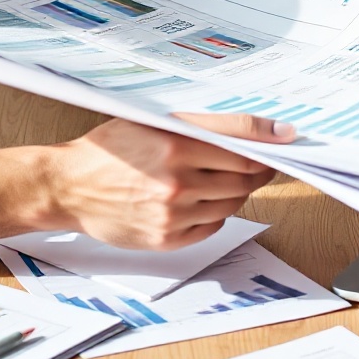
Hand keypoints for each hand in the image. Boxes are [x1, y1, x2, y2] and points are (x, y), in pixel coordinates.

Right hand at [0, 111, 292, 248]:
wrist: (69, 185)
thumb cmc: (109, 148)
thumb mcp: (148, 120)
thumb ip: (195, 126)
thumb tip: (248, 133)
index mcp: (173, 141)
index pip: (238, 140)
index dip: (268, 139)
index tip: (289, 137)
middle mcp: (177, 178)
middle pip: (243, 175)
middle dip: (258, 166)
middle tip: (263, 159)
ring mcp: (174, 212)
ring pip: (231, 201)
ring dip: (238, 190)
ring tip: (228, 178)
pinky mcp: (168, 238)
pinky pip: (213, 225)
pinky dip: (217, 212)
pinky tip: (205, 198)